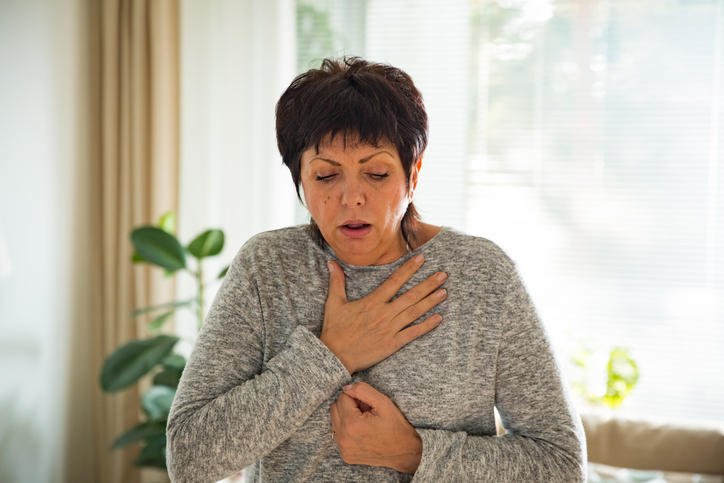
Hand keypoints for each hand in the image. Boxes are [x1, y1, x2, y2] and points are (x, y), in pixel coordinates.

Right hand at [320, 255, 446, 374]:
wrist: (334, 356)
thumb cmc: (334, 330)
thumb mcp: (334, 303)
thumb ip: (336, 281)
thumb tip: (332, 262)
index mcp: (371, 302)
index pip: (394, 281)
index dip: (409, 269)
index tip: (421, 259)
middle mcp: (383, 313)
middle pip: (411, 296)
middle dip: (428, 284)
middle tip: (443, 275)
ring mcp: (389, 329)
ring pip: (414, 312)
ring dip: (431, 302)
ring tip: (444, 292)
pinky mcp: (392, 344)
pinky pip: (412, 333)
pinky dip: (426, 326)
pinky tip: (438, 318)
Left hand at [331, 382, 421, 473]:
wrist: (404, 451)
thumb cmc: (395, 426)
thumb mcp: (383, 402)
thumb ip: (362, 390)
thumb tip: (345, 388)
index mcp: (352, 424)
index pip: (342, 397)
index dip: (356, 397)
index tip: (367, 405)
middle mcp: (344, 438)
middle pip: (335, 408)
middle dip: (349, 406)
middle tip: (365, 412)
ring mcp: (344, 449)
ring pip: (335, 420)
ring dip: (346, 417)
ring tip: (364, 422)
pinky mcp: (345, 455)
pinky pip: (338, 434)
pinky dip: (347, 430)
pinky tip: (361, 432)